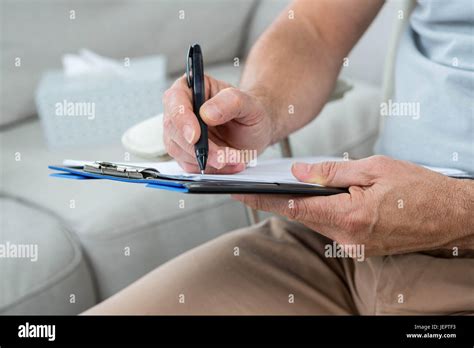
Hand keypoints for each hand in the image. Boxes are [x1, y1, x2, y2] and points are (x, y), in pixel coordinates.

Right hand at [163, 75, 273, 172]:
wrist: (255, 131)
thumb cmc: (250, 112)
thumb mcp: (248, 103)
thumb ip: (230, 102)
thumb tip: (207, 113)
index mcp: (191, 88)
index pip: (175, 100)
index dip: (182, 119)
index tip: (195, 136)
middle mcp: (182, 110)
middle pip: (173, 130)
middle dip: (198, 147)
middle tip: (221, 156)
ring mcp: (181, 133)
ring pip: (179, 151)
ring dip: (206, 160)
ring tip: (233, 158)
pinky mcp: (186, 153)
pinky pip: (190, 165)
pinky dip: (210, 168)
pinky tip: (230, 163)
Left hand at [233, 155, 472, 255]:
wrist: (450, 216)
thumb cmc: (419, 188)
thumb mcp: (375, 168)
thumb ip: (332, 172)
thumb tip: (299, 173)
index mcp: (350, 215)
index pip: (295, 207)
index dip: (263, 199)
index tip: (241, 192)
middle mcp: (348, 238)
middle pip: (301, 216)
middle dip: (279, 200)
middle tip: (254, 185)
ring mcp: (354, 248)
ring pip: (315, 222)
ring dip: (301, 205)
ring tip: (286, 186)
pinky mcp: (359, 249)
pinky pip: (330, 228)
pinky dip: (320, 213)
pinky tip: (318, 199)